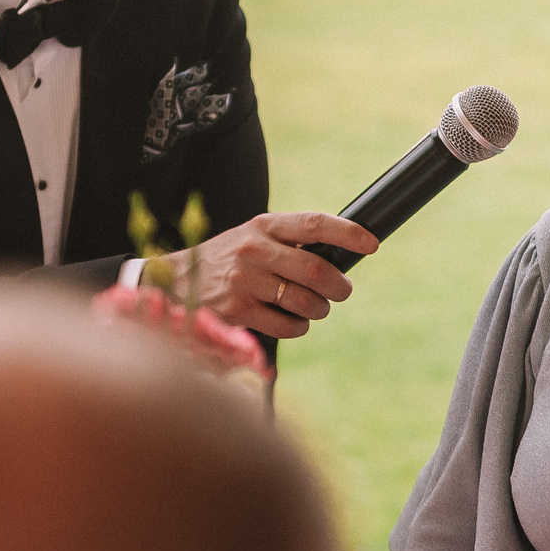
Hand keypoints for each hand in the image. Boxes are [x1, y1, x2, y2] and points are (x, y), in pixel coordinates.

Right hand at [155, 212, 376, 338]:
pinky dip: (298, 327)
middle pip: (317, 270)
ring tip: (314, 308)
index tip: (372, 244)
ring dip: (320, 310)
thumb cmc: (229, 258)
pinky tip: (291, 321)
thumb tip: (342, 255)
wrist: (178, 280)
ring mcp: (245, 281)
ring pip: (305, 302)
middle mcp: (254, 250)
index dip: (348, 233)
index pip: (314, 223)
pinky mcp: (238, 310)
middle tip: (341, 291)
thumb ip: (290, 242)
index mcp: (264, 225)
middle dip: (339, 286)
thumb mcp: (254, 236)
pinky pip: (287, 325)